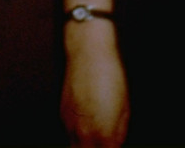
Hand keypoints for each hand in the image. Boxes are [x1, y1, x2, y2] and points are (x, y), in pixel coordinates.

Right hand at [62, 20, 129, 146]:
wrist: (87, 50)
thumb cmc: (109, 75)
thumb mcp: (125, 108)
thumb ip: (119, 132)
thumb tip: (115, 142)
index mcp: (102, 134)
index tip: (111, 144)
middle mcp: (82, 132)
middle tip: (102, 141)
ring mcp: (68, 122)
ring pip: (74, 145)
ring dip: (85, 145)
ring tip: (95, 135)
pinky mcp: (61, 111)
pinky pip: (69, 132)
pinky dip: (77, 134)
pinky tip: (86, 123)